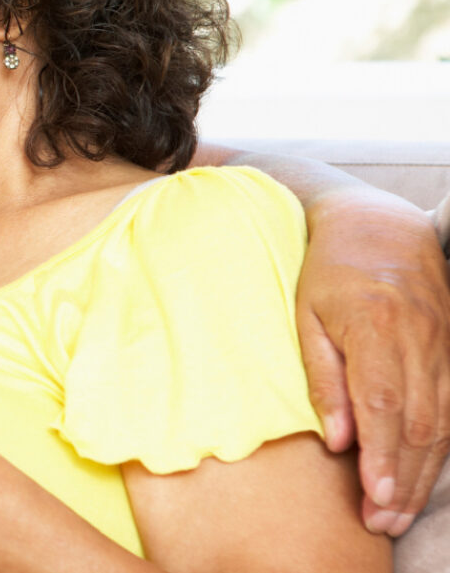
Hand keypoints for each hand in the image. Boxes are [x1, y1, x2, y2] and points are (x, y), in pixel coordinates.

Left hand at [296, 197, 449, 536]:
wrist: (379, 225)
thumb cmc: (329, 271)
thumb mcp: (307, 316)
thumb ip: (322, 377)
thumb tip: (336, 440)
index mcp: (374, 324)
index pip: (383, 402)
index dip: (382, 453)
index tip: (375, 494)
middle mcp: (418, 336)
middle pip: (418, 422)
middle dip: (403, 477)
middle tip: (381, 519)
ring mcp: (443, 343)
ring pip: (442, 422)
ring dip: (424, 471)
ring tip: (398, 510)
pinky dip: (439, 447)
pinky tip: (423, 474)